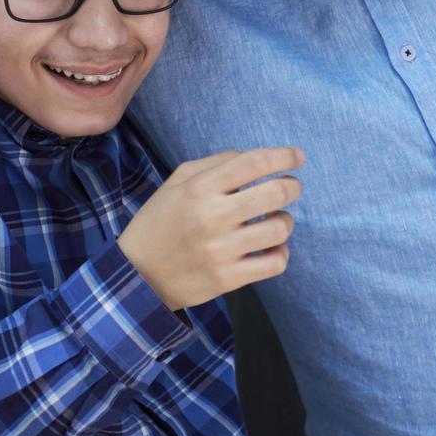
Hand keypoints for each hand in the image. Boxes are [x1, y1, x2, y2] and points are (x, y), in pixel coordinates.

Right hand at [118, 147, 304, 310]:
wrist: (137, 275)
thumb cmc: (160, 221)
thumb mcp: (177, 182)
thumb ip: (215, 164)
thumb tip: (253, 159)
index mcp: (200, 188)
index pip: (253, 163)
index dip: (283, 156)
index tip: (298, 157)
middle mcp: (212, 216)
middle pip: (276, 192)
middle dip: (292, 186)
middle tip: (291, 187)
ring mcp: (221, 250)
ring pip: (280, 228)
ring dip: (286, 220)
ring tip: (276, 220)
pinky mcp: (228, 278)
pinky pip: (274, 263)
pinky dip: (280, 252)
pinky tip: (271, 247)